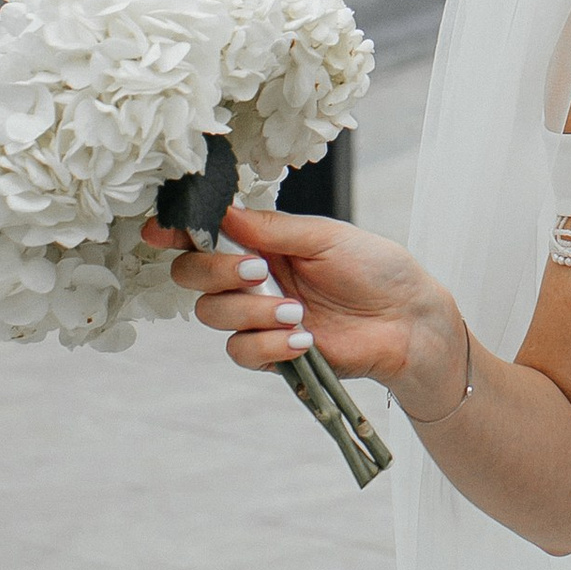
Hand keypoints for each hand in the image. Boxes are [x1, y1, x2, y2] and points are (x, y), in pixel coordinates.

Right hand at [141, 205, 464, 411]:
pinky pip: (242, 352)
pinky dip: (269, 344)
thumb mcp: (326, 236)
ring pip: (212, 316)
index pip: (205, 236)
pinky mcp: (273, 354)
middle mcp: (253, 279)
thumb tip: (222, 214)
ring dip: (250, 312)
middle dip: (214, 272)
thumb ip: (272, 229)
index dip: (176, 233)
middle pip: (191, 276)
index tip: (160, 231)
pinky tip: (305, 339)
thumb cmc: (375, 269)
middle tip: (257, 271)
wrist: (410, 320)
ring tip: (298, 311)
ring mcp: (259, 318)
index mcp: (263, 243)